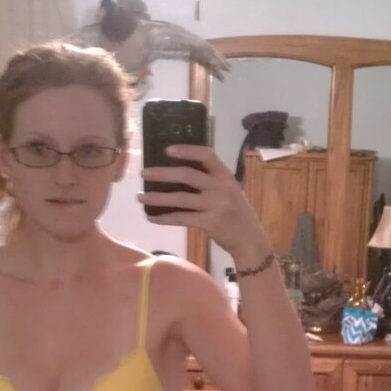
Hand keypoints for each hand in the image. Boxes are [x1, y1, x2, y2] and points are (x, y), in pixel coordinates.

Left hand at [139, 145, 269, 259]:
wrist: (249, 239)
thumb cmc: (236, 214)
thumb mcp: (229, 191)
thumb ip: (211, 182)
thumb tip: (177, 174)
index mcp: (226, 176)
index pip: (206, 155)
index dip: (186, 150)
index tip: (167, 150)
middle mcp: (221, 188)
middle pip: (187, 175)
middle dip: (162, 173)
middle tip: (143, 173)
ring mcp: (216, 205)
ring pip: (181, 198)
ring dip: (158, 197)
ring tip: (141, 197)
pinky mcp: (210, 222)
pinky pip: (182, 218)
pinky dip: (165, 218)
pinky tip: (152, 217)